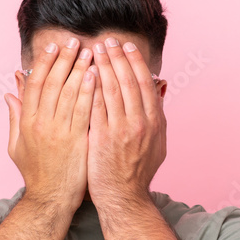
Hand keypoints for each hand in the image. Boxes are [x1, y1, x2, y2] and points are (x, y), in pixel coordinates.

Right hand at [3, 38, 96, 210]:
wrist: (50, 199)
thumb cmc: (36, 173)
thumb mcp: (17, 145)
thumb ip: (15, 117)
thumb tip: (9, 92)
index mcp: (26, 122)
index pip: (34, 84)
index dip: (44, 64)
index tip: (53, 48)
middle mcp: (40, 123)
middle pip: (52, 83)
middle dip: (64, 59)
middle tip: (75, 41)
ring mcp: (58, 132)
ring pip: (68, 93)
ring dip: (79, 69)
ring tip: (89, 52)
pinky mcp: (75, 140)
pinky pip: (82, 110)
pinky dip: (88, 91)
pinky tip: (96, 75)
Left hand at [87, 37, 165, 204]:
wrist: (124, 198)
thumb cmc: (137, 172)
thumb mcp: (157, 144)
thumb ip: (156, 117)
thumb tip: (156, 92)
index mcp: (155, 122)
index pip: (144, 83)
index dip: (134, 62)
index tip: (126, 46)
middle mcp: (141, 123)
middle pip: (128, 81)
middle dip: (117, 57)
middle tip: (107, 40)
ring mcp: (121, 131)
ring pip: (111, 90)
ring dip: (103, 66)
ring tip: (93, 50)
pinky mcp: (102, 139)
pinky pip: (95, 107)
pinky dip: (90, 88)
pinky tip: (82, 74)